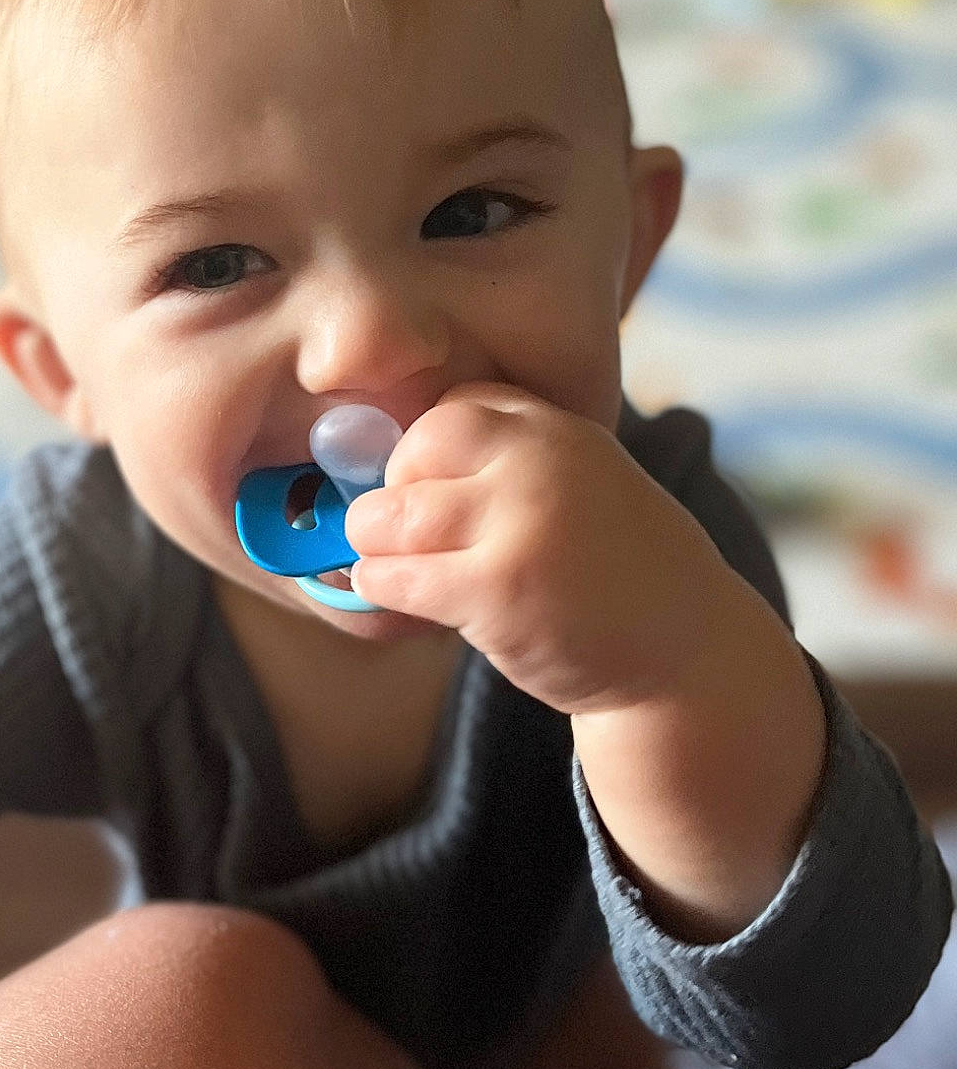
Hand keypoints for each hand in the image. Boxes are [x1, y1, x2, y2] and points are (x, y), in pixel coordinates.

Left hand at [345, 382, 736, 717]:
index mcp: (558, 431)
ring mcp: (518, 524)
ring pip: (387, 517)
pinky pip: (392, 577)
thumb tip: (388, 478)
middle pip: (411, 454)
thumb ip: (508, 465)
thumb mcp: (580, 486)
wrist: (690, 659)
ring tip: (411, 572)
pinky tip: (407, 603)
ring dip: (378, 548)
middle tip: (416, 540)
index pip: (451, 409)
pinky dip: (381, 588)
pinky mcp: (496, 590)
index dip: (426, 454)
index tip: (437, 495)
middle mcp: (540, 463)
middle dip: (393, 499)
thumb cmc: (617, 576)